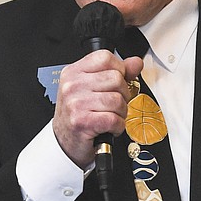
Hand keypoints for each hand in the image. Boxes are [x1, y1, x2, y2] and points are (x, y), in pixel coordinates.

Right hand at [52, 50, 142, 166]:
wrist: (65, 142)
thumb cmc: (79, 114)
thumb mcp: (93, 88)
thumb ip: (116, 72)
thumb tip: (136, 62)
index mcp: (73, 72)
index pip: (105, 58)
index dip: (118, 70)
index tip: (115, 83)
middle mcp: (72, 85)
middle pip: (116, 79)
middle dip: (122, 94)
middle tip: (113, 104)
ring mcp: (76, 103)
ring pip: (118, 100)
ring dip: (120, 113)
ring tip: (110, 116)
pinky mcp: (82, 122)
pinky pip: (114, 119)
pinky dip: (117, 127)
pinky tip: (108, 127)